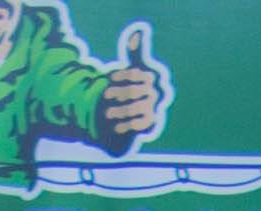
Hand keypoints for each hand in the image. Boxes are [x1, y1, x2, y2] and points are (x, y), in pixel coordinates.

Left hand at [103, 19, 161, 133]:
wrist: (141, 109)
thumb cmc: (137, 84)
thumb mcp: (136, 68)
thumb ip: (136, 52)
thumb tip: (138, 32)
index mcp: (151, 77)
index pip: (135, 74)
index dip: (122, 75)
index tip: (110, 77)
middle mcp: (155, 92)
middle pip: (134, 91)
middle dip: (119, 92)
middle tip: (105, 95)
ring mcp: (154, 107)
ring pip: (135, 108)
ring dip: (120, 111)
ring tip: (107, 113)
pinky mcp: (151, 122)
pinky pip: (139, 124)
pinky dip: (127, 126)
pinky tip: (116, 127)